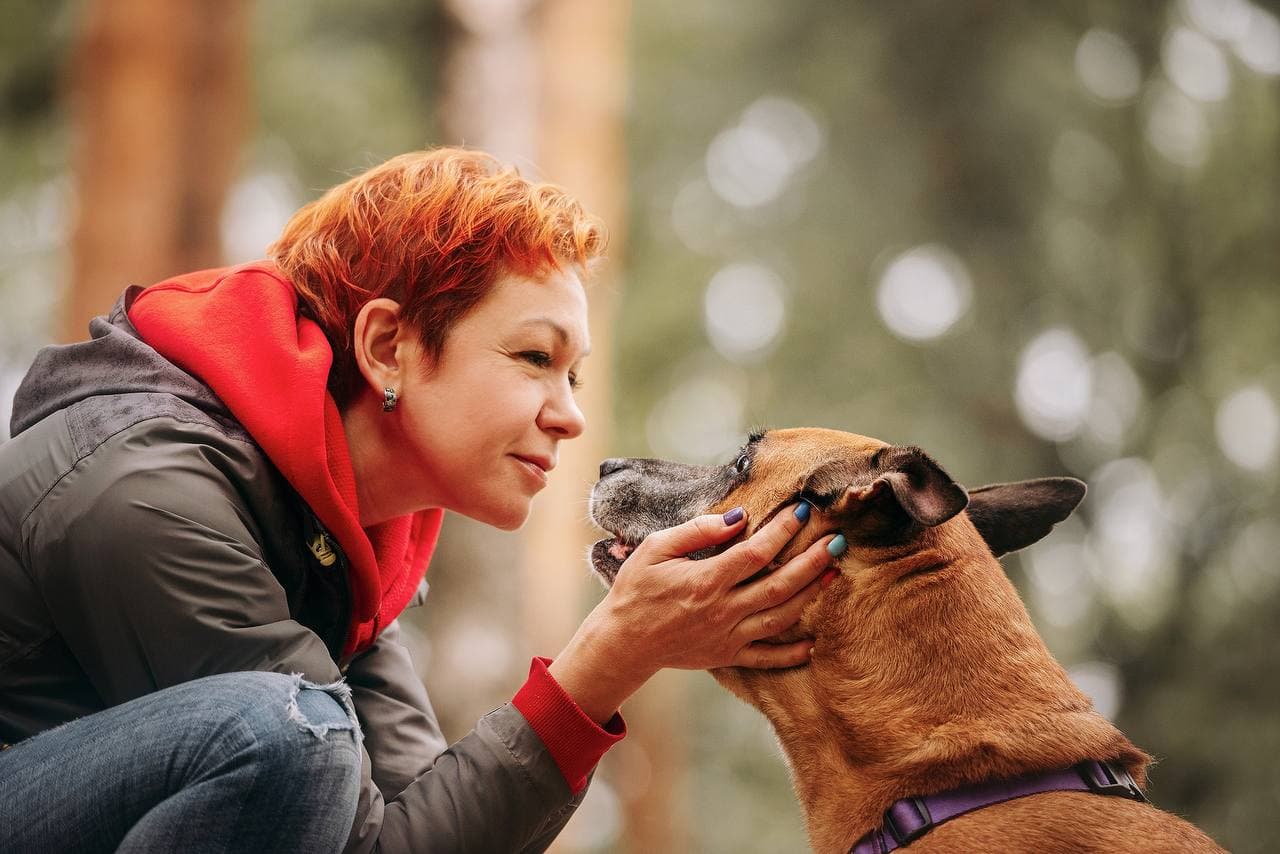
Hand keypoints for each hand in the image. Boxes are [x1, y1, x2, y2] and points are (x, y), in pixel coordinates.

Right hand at [550, 503, 839, 722]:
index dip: (783, 530)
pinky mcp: (727, 656)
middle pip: (780, 585)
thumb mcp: (655, 549)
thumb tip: (738, 517)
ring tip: (833, 573)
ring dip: (811, 595)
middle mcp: (723, 610)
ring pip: (781, 617)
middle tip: (837, 541)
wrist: (623, 642)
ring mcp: (728, 637)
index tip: (802, 510)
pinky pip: (767, 658)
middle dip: (812, 561)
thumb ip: (697, 531)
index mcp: (705, 581)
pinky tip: (813, 641)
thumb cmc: (636, 590)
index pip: (756, 552)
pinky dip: (793, 652)